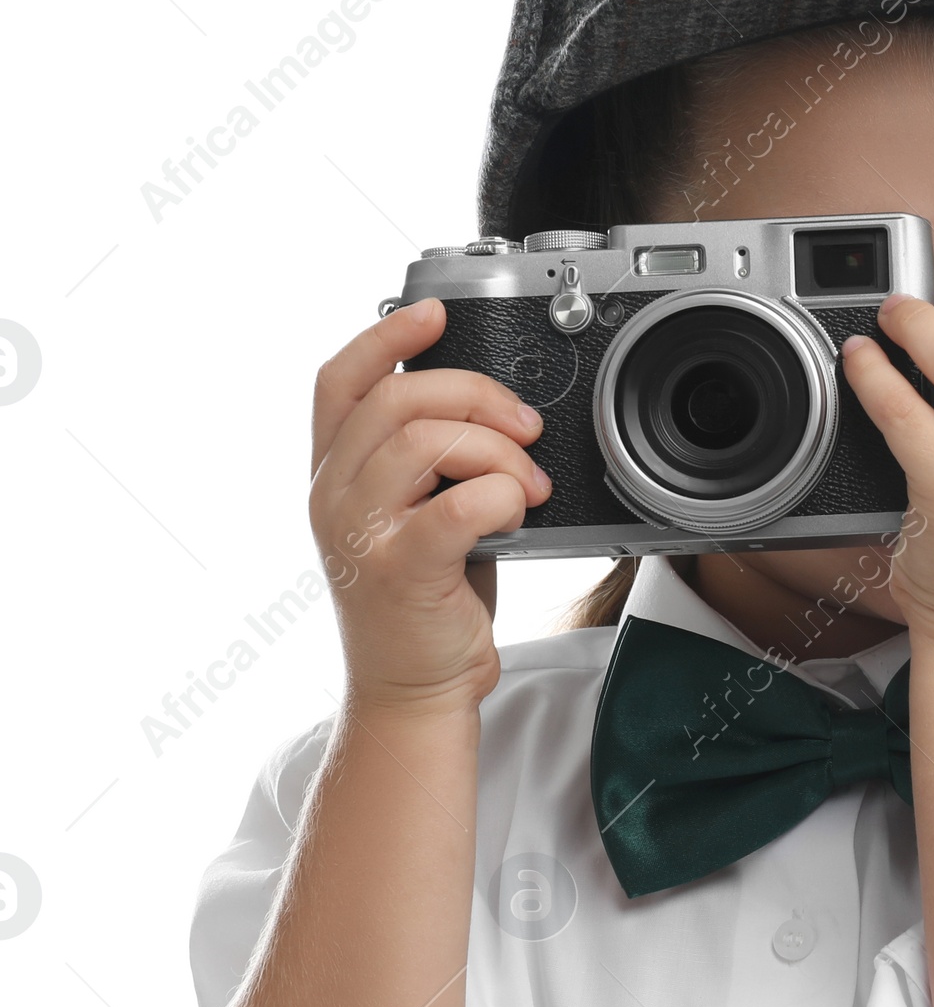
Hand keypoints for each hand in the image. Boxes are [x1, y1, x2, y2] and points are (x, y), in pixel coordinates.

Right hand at [309, 299, 548, 713]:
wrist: (414, 693)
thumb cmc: (425, 602)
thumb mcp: (410, 515)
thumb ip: (423, 459)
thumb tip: (480, 402)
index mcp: (332, 475)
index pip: (339, 380)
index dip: (385, 335)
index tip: (436, 313)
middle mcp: (332, 497)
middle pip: (398, 398)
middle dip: (477, 396)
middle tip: (525, 429)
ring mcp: (359, 534)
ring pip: (427, 440)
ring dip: (497, 451)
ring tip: (527, 486)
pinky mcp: (399, 571)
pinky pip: (458, 502)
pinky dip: (501, 496)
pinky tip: (513, 516)